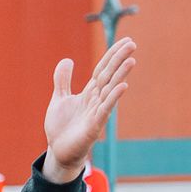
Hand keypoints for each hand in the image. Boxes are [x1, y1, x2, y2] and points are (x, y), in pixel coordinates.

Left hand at [42, 37, 135, 184]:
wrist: (58, 150)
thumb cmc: (62, 127)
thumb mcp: (59, 99)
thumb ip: (63, 80)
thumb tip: (67, 59)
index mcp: (89, 92)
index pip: (102, 69)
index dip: (112, 55)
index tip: (125, 40)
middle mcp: (96, 99)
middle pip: (109, 76)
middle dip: (119, 60)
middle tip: (132, 44)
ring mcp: (97, 111)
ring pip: (110, 90)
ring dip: (121, 75)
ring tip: (131, 60)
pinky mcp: (94, 125)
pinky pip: (105, 109)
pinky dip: (113, 98)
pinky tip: (122, 86)